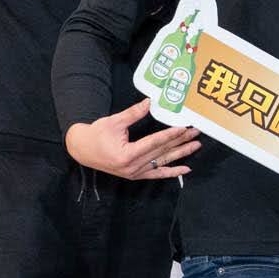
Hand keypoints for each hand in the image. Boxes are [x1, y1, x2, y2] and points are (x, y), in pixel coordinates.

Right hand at [64, 100, 201, 179]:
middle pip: (161, 152)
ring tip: (195, 145)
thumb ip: (133, 113)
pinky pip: (157, 174)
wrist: (82, 150)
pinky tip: (186, 169)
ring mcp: (134, 173)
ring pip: (162, 162)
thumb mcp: (114, 121)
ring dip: (180, 154)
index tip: (184, 127)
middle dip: (180, 141)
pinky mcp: (135, 175)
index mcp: (126, 155)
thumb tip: (150, 101)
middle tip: (196, 132)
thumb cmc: (96, 134)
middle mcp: (132, 167)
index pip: (153, 143)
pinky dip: (172, 172)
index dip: (170, 134)